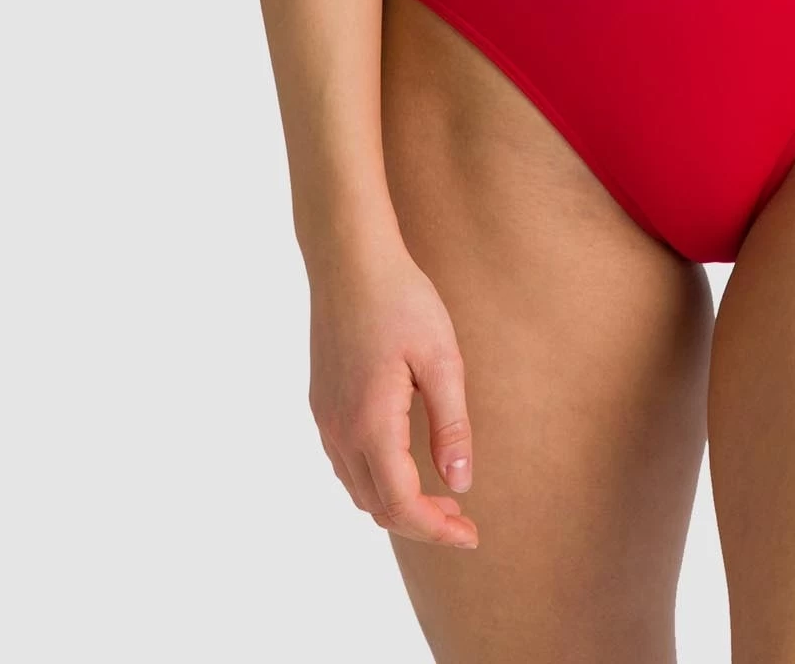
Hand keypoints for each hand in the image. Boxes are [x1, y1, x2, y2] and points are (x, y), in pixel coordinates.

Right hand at [308, 251, 479, 547]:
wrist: (349, 259)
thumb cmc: (401, 300)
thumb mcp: (441, 359)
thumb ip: (450, 425)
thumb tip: (459, 483)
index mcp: (371, 424)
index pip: (401, 504)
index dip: (437, 529)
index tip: (472, 535)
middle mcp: (340, 431)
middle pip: (377, 506)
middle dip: (420, 521)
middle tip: (462, 516)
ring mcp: (326, 418)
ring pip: (357, 489)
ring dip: (396, 502)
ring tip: (438, 493)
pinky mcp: (322, 403)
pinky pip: (345, 463)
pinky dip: (375, 479)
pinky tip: (404, 461)